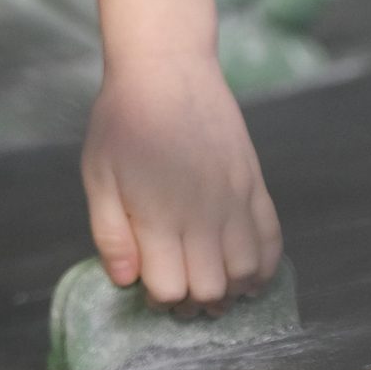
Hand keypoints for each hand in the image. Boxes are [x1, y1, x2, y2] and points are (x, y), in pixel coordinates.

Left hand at [79, 0, 285, 312]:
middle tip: (176, 285)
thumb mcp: (98, 176)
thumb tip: (126, 282)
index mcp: (158, 214)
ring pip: (246, 272)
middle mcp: (202, 214)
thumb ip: (110, 234)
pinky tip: (245, 270)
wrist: (166, 68)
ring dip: (229, 288)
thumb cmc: (123, 122)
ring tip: (208, 278)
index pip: (171, 289)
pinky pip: (272, 240)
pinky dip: (263, 266)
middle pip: (211, 289)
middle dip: (192, 301)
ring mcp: (234, 199)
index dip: (158, 297)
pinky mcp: (254, 184)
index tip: (148, 282)